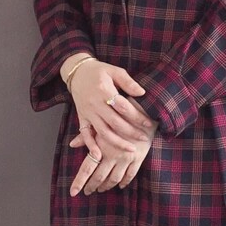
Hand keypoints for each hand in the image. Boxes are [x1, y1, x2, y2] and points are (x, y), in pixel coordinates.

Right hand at [65, 59, 156, 193]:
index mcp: (104, 91)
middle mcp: (95, 104)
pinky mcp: (81, 117)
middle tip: (144, 138)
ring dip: (117, 142)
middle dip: (131, 132)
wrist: (77, 72)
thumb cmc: (99, 71)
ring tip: (131, 149)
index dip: (137, 116)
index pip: (123, 107)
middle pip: (115, 122)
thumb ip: (128, 82)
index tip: (148, 123)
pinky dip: (90, 146)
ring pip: (103, 132)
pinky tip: (99, 155)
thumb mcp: (114, 71)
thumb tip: (142, 93)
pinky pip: (85, 134)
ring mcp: (88, 112)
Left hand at [68, 118, 156, 193]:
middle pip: (100, 177)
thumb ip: (87, 136)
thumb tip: (72, 144)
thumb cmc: (119, 114)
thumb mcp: (101, 122)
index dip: (79, 181)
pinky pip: (130, 174)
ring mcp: (127, 158)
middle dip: (92, 186)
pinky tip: (120, 185)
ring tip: (101, 189)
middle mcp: (114, 155)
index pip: (87, 168)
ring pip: (115, 178)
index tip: (73, 192)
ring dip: (107, 186)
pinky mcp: (139, 158)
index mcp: (102, 147)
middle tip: (87, 192)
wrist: (144, 110)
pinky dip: (124, 182)